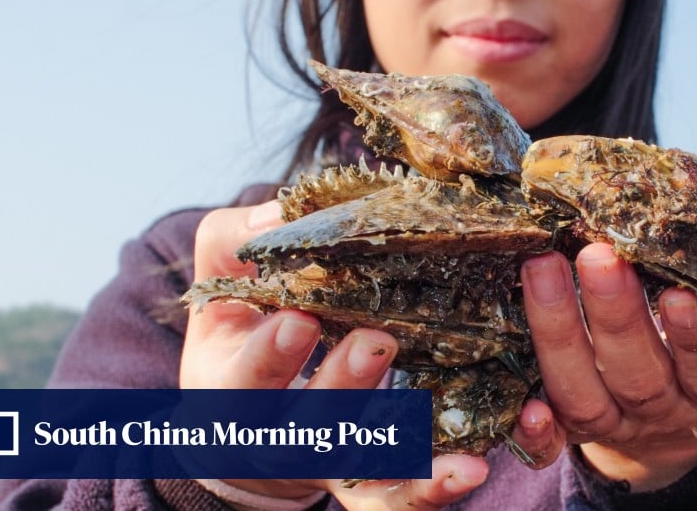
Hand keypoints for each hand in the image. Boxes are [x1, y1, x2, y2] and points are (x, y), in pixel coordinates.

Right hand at [178, 200, 548, 508]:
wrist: (251, 413)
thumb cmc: (243, 326)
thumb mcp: (222, 283)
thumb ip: (236, 244)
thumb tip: (281, 214)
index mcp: (233, 390)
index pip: (248, 376)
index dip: (272, 354)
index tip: (299, 317)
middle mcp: (281, 438)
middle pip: (312, 427)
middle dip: (342, 385)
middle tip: (377, 342)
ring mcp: (330, 464)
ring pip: (363, 475)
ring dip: (406, 460)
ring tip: (452, 446)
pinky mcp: (371, 481)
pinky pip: (398, 499)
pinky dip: (433, 489)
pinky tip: (474, 470)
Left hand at [520, 242, 696, 491]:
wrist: (696, 396)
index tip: (680, 293)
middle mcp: (674, 412)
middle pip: (640, 377)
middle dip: (617, 315)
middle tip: (597, 255)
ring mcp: (620, 422)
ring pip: (585, 394)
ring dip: (559, 333)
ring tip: (541, 267)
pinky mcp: (576, 428)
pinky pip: (552, 443)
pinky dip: (534, 432)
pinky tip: (521, 406)